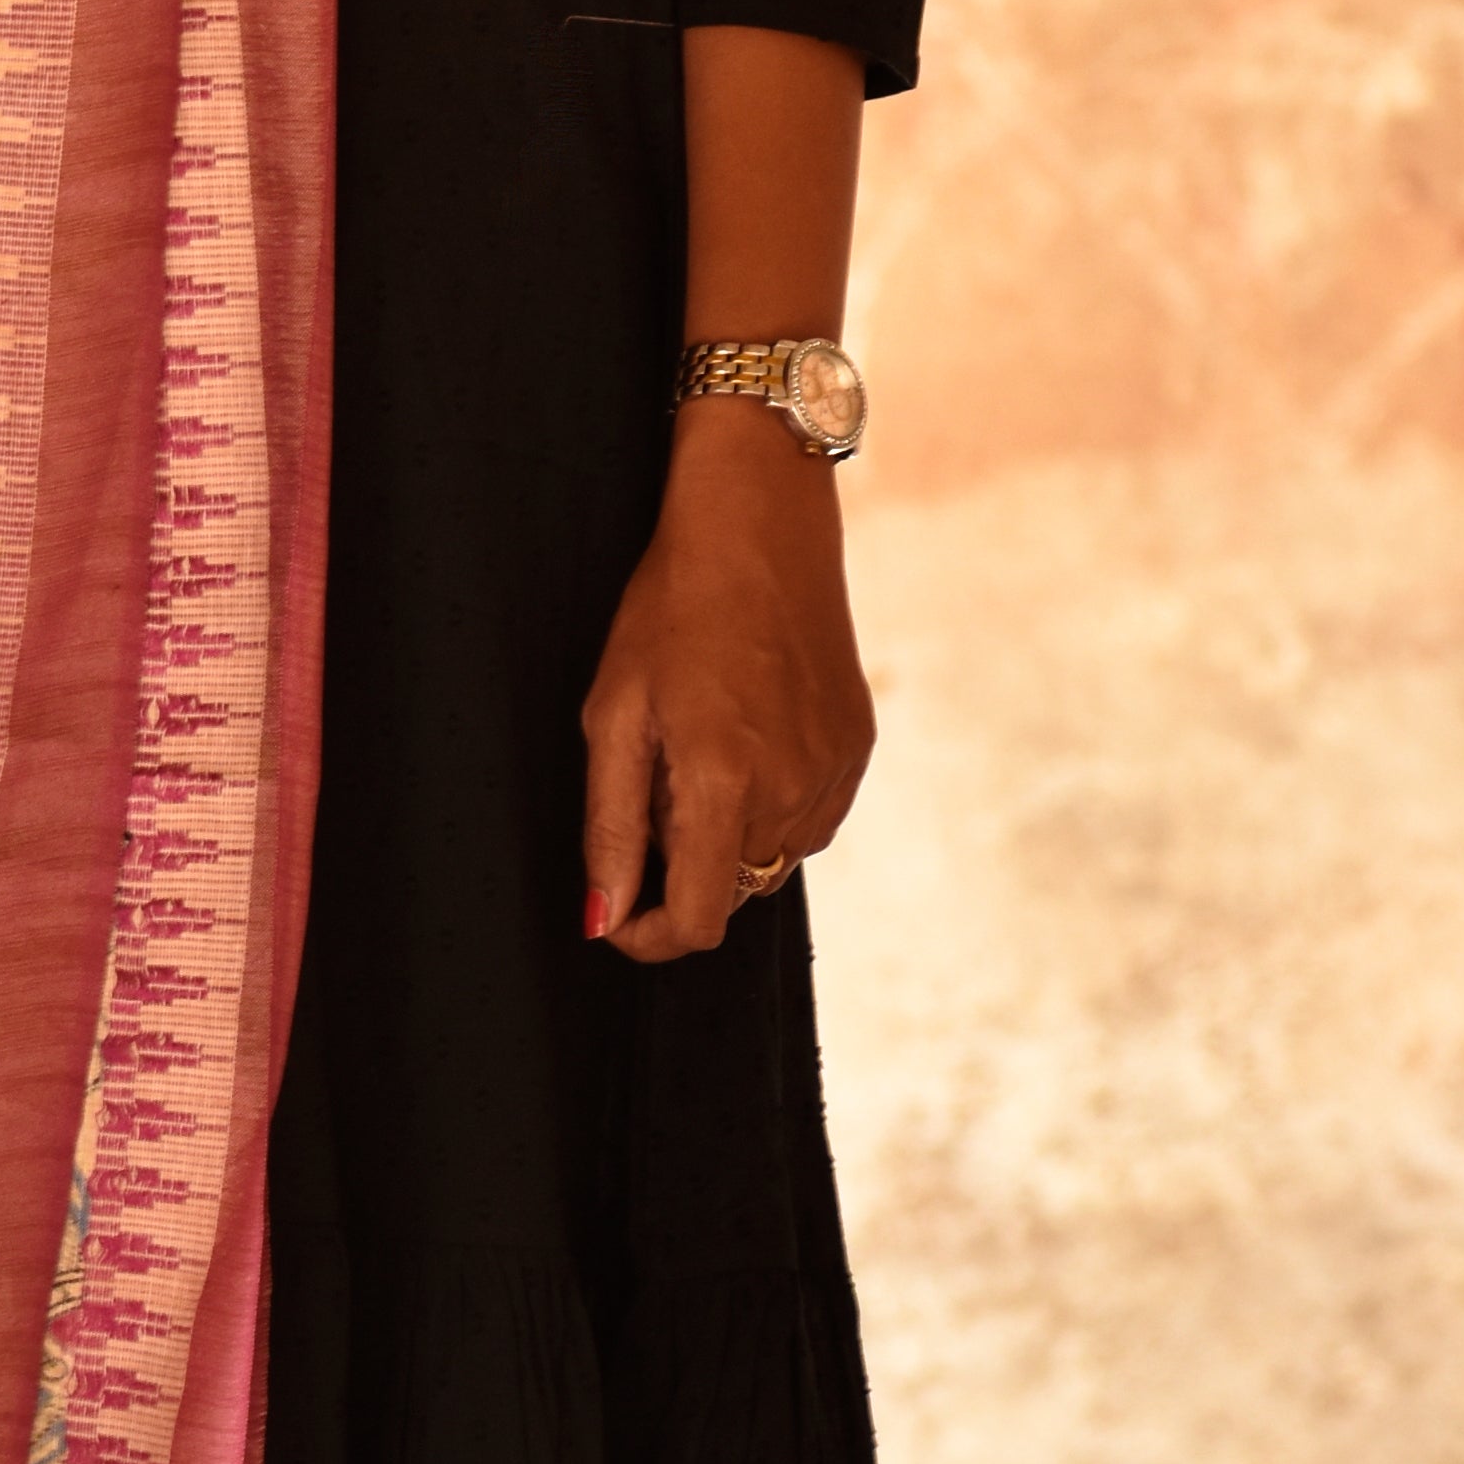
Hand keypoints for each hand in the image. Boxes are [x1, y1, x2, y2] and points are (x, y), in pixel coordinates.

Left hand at [578, 406, 873, 962]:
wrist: (760, 527)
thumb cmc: (671, 611)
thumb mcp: (615, 715)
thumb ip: (611, 827)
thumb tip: (604, 919)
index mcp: (723, 784)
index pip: (699, 921)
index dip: (650, 937)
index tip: (620, 917)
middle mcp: (792, 791)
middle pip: (730, 889)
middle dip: (682, 863)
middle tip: (654, 779)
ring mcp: (835, 773)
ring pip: (771, 859)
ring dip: (729, 836)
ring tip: (701, 747)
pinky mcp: (858, 751)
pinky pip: (810, 820)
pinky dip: (771, 807)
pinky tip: (746, 738)